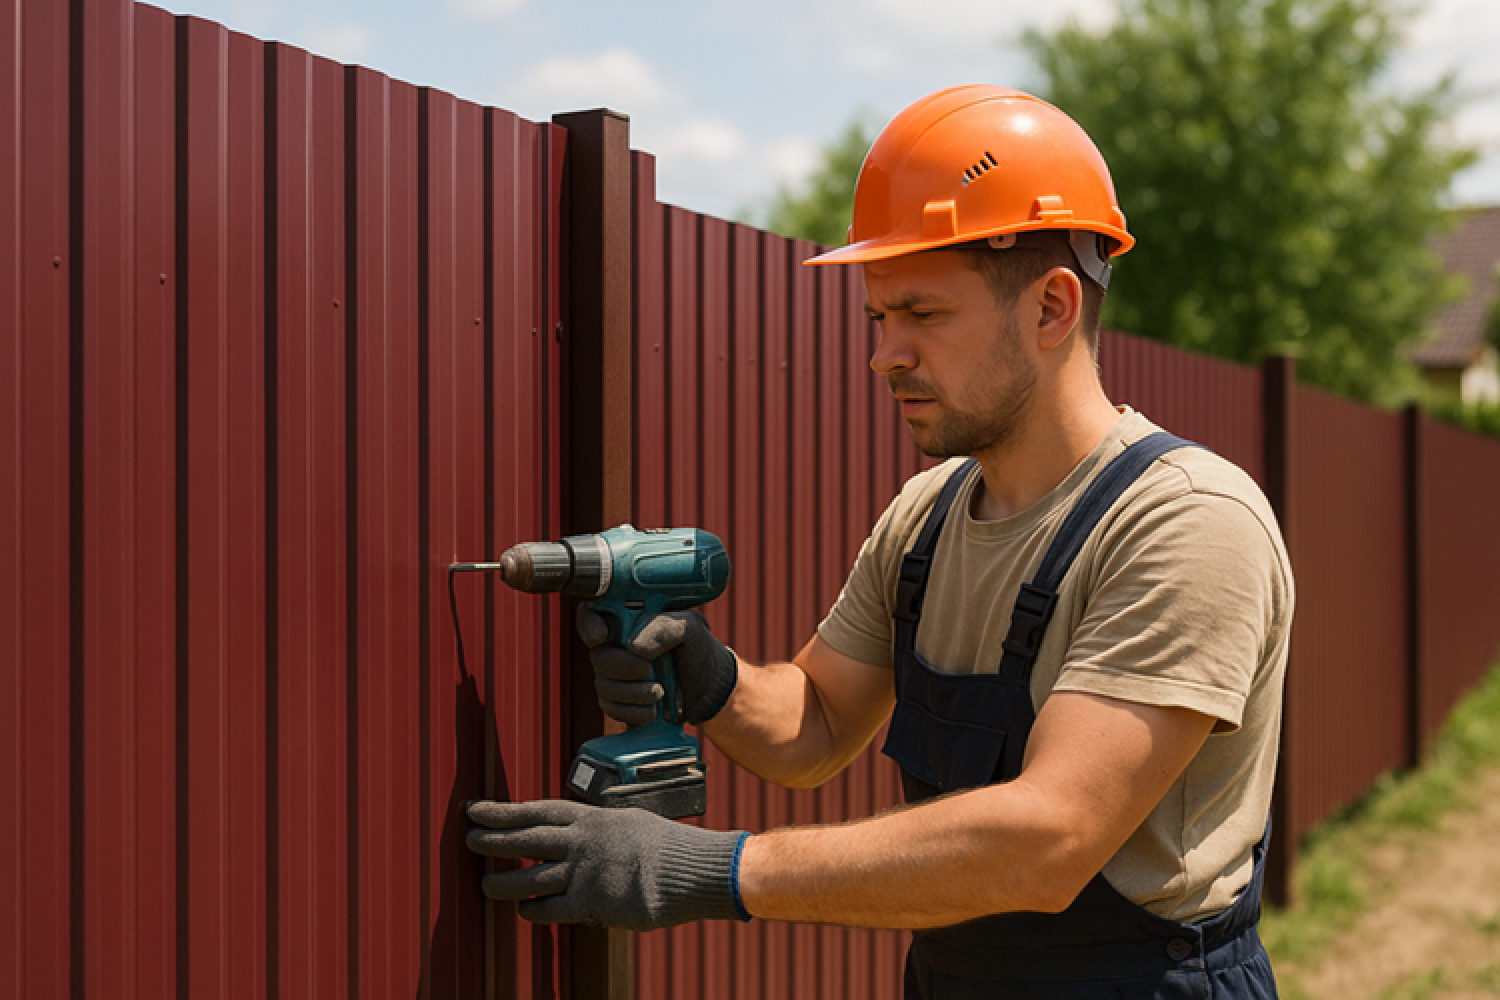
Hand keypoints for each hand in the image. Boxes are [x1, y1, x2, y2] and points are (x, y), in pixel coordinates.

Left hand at [466, 799, 749, 929]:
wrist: (693, 869)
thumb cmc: (667, 847)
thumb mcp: (630, 823)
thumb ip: (600, 831)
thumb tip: (579, 837)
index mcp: (591, 817)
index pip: (536, 810)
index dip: (503, 810)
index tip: (477, 808)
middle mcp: (582, 840)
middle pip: (525, 839)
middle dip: (492, 839)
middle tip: (468, 837)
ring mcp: (584, 871)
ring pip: (529, 876)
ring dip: (503, 882)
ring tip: (485, 885)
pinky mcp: (591, 901)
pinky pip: (551, 908)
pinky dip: (534, 909)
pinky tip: (524, 911)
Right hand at [577, 607, 738, 725]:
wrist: (709, 688)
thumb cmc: (698, 650)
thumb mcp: (689, 629)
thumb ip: (664, 628)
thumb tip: (633, 646)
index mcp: (628, 618)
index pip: (591, 613)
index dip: (588, 624)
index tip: (601, 637)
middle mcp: (616, 644)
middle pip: (598, 656)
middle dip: (623, 667)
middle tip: (649, 671)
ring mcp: (615, 673)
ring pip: (603, 684)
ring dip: (631, 693)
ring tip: (659, 693)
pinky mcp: (618, 699)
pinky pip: (610, 707)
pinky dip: (631, 711)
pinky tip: (652, 711)